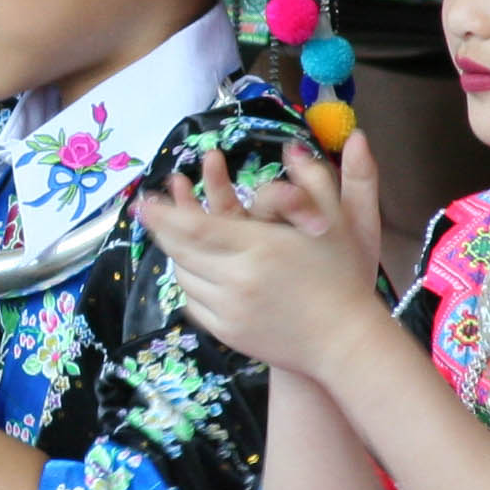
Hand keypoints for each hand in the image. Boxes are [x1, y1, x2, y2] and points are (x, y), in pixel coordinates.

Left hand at [138, 136, 387, 374]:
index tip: (145, 200)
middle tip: (147, 212)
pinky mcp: (228, 333)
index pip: (197, 228)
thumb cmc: (343, 276)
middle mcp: (239, 279)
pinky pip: (194, 303)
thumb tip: (292, 147)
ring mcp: (230, 310)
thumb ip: (313, 180)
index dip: (165, 214)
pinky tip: (192, 271)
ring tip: (170, 238)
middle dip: (161, 230)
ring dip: (175, 256)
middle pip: (183, 251)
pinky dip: (189, 284)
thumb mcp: (336, 221)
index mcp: (261, 247)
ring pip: (185, 277)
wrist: (344, 342)